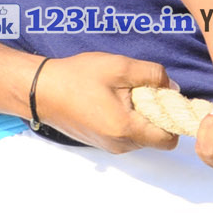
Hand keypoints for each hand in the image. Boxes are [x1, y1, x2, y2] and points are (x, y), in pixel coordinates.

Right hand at [30, 53, 181, 153]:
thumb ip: (152, 74)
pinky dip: (125, 121)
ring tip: (120, 94)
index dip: (173, 120)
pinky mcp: (98, 143)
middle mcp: (120, 145)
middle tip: (139, 91)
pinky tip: (108, 100)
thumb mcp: (118, 66)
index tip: (164, 100)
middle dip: (155, 116)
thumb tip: (173, 87)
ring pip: (140, 137)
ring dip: (139, 118)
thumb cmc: (76, 77)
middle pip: (155, 138)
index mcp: (127, 129)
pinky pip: (124, 136)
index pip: (170, 140)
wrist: (39, 90)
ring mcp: (108, 147)